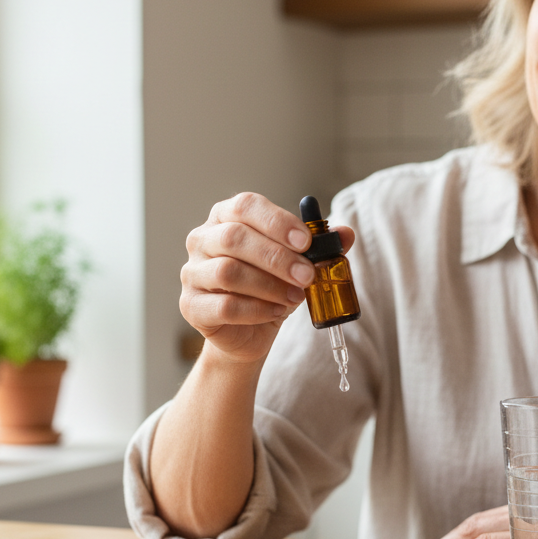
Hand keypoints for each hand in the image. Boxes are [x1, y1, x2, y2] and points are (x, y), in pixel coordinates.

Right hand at [179, 192, 353, 362]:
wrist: (247, 333)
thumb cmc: (269, 287)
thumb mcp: (298, 264)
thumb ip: (320, 247)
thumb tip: (346, 234)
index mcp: (226, 217)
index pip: (245, 205)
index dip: (276, 221)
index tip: (306, 241)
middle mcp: (202, 239)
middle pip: (234, 238)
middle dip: (277, 257)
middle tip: (308, 276)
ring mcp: (192, 272)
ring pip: (228, 272)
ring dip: (269, 286)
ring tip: (295, 297)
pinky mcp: (191, 306)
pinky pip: (224, 306)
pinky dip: (257, 311)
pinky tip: (277, 313)